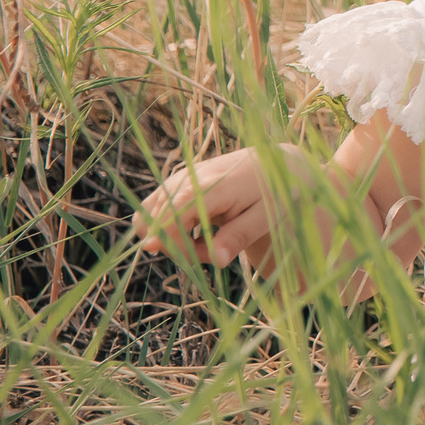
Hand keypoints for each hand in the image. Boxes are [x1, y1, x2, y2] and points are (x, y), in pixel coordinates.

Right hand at [134, 145, 305, 271]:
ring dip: (169, 239)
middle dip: (178, 247)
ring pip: (149, 216)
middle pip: (158, 219)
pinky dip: (165, 228)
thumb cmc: (274, 192)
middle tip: (213, 254)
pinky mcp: (177, 182)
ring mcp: (181, 178)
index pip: (177, 209)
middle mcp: (191, 178)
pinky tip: (194, 234)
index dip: (162, 231)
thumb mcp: (265, 217)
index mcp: (215, 185)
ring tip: (205, 244)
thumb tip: (217, 260)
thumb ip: (239, 237)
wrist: (275, 164)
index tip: (160, 251)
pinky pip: (154, 210)